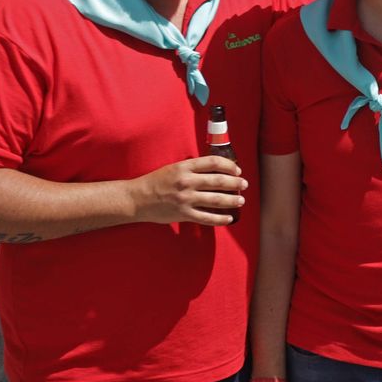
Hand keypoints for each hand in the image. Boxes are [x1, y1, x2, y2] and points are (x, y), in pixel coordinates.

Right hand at [131, 155, 246, 225]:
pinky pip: (207, 218)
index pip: (213, 162)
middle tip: (244, 184)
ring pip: (216, 199)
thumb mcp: (174, 168)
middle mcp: (186, 182)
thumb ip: (193, 168)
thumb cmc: (156, 182)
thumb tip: (216, 169)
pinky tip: (229, 219)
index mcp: (184, 167)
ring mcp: (185, 199)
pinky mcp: (183, 214)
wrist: (137, 199)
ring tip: (241, 201)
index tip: (237, 169)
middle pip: (218, 180)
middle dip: (235, 183)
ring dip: (232, 200)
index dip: (229, 165)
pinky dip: (220, 219)